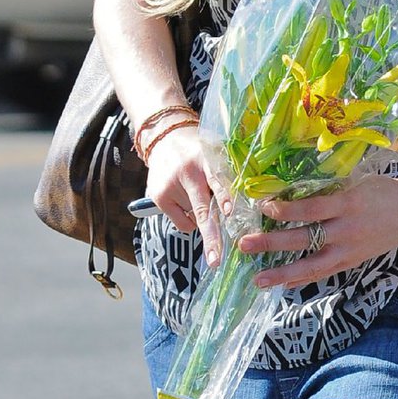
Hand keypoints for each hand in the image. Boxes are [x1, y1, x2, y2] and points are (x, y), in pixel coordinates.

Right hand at [145, 124, 223, 268]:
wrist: (166, 139)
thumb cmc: (200, 154)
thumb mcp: (215, 156)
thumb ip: (226, 179)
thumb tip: (238, 215)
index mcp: (207, 159)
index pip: (217, 179)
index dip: (224, 196)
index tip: (228, 211)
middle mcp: (188, 172)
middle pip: (202, 210)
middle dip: (211, 236)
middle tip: (216, 259)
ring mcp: (170, 186)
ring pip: (196, 219)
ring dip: (202, 214)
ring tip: (196, 192)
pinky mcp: (159, 197)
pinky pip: (183, 224)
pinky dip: (190, 219)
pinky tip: (186, 201)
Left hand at [238, 174, 397, 287]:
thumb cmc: (382, 190)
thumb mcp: (357, 182)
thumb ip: (327, 188)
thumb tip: (288, 190)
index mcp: (348, 203)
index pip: (311, 209)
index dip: (285, 209)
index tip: (262, 206)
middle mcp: (347, 229)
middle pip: (304, 239)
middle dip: (271, 243)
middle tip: (244, 245)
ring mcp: (350, 249)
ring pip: (312, 265)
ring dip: (283, 274)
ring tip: (258, 280)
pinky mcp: (353, 261)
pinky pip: (324, 273)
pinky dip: (303, 280)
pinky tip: (283, 284)